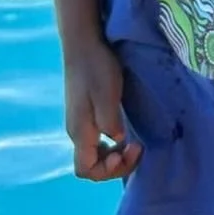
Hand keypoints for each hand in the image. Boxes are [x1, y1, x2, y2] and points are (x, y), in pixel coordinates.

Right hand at [63, 39, 141, 181]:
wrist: (83, 43)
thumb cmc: (96, 67)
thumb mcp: (107, 94)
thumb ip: (110, 122)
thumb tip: (117, 140)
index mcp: (80, 131)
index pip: (86, 170)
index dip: (108, 170)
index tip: (129, 149)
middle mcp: (76, 131)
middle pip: (90, 164)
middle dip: (115, 164)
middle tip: (137, 147)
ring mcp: (79, 121)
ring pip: (94, 152)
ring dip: (114, 154)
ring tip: (133, 142)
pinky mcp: (84, 111)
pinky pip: (96, 138)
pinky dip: (110, 142)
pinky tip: (123, 130)